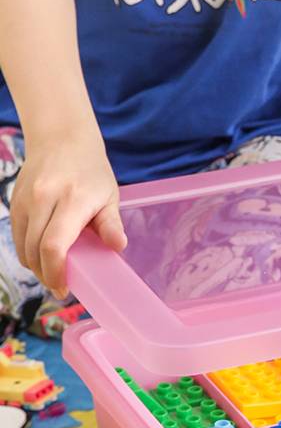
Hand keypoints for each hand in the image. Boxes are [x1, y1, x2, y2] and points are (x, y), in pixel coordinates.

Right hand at [10, 130, 126, 298]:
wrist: (61, 139)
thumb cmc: (91, 171)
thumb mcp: (109, 195)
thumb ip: (111, 224)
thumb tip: (118, 246)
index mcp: (72, 199)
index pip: (54, 245)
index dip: (55, 272)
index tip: (64, 288)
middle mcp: (44, 199)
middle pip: (35, 251)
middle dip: (47, 275)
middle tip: (61, 286)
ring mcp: (25, 200)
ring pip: (23, 247)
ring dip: (36, 266)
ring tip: (53, 272)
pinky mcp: (14, 201)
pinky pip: (17, 237)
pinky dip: (27, 252)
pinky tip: (42, 256)